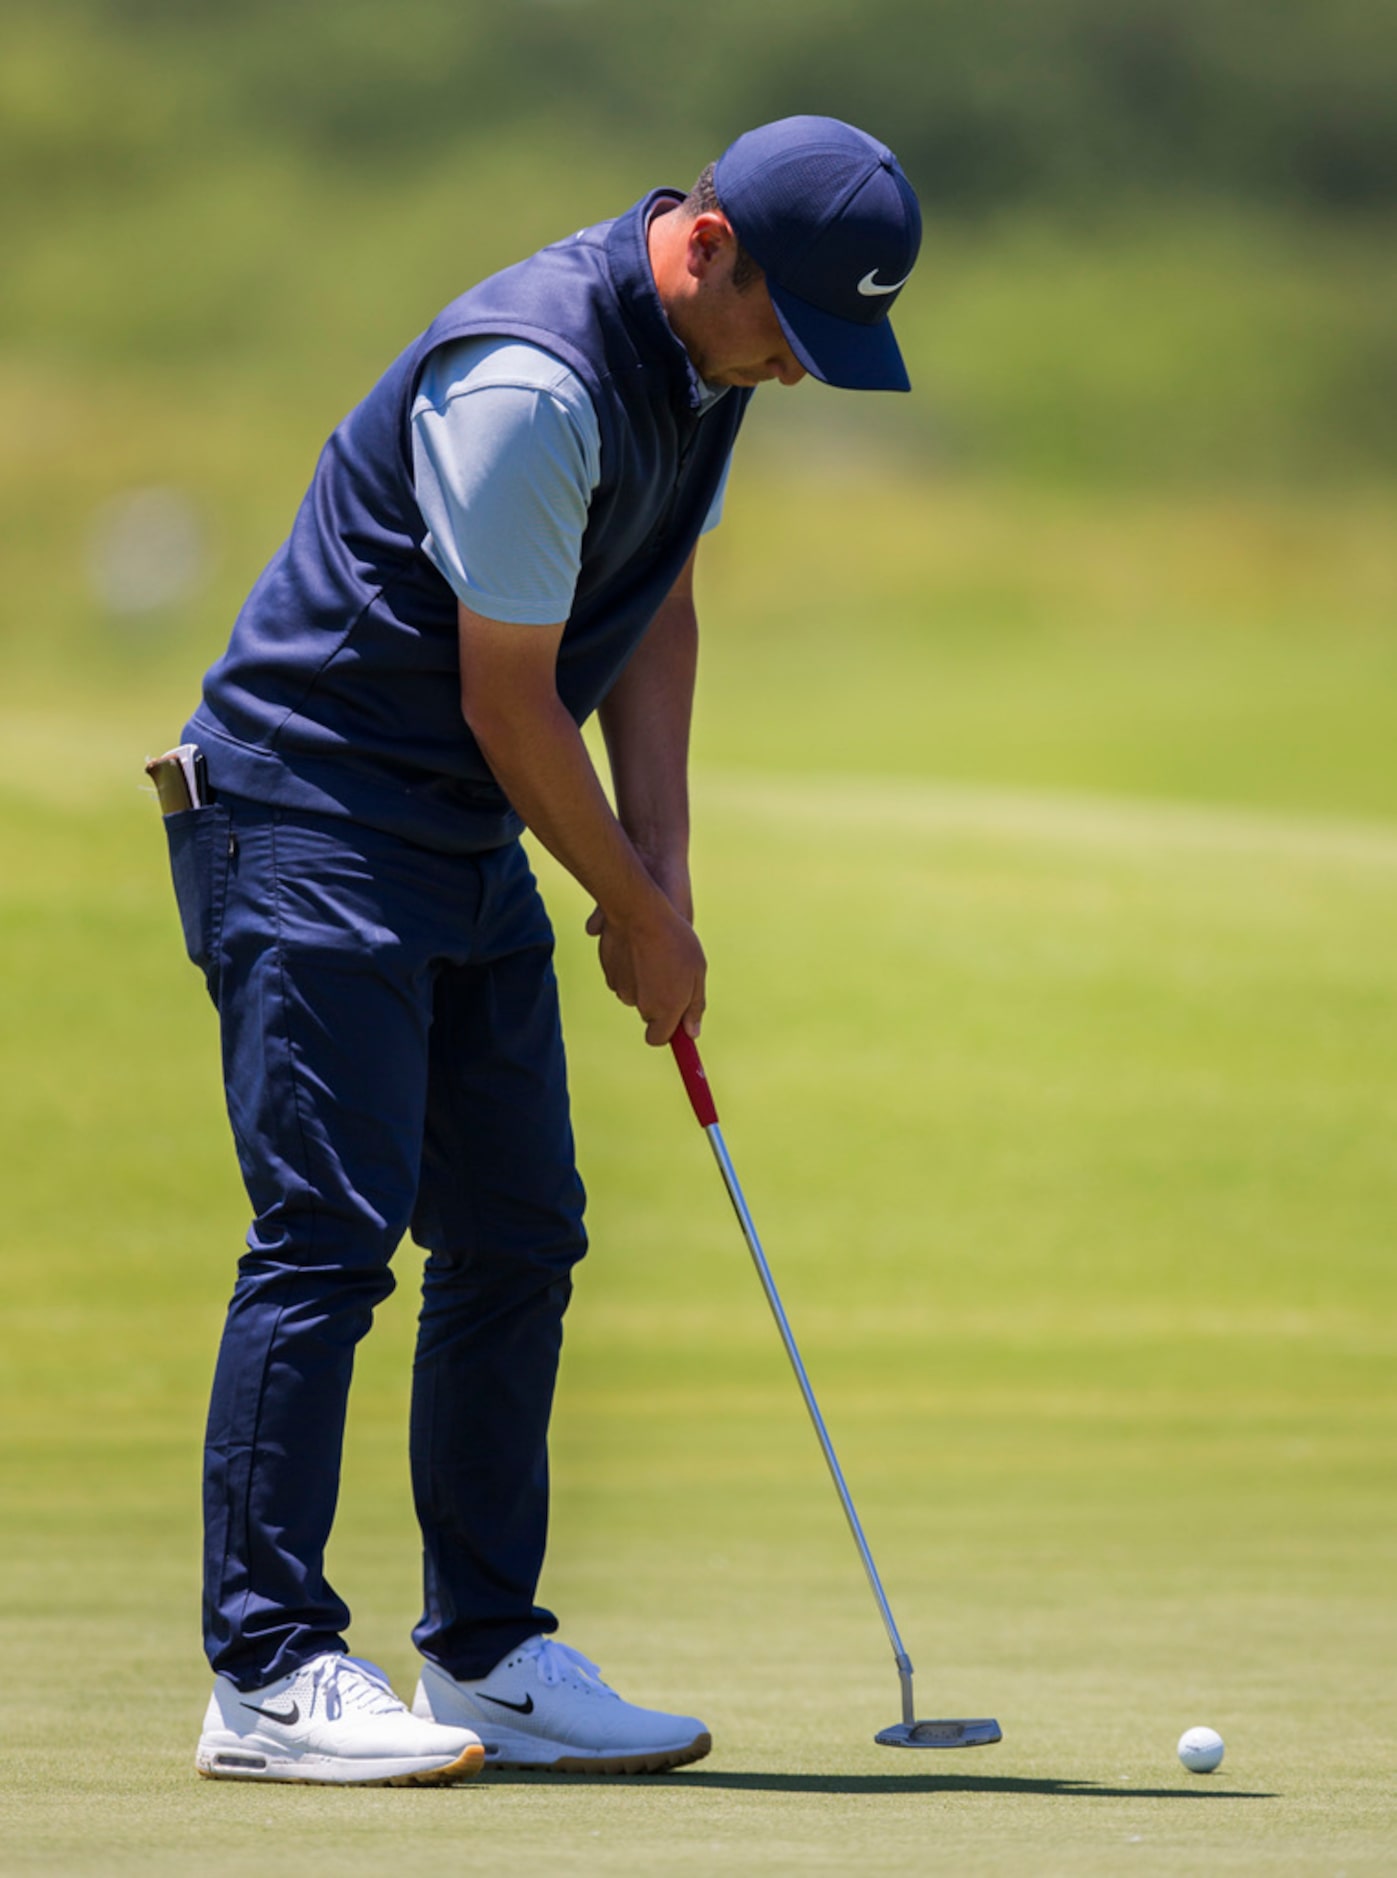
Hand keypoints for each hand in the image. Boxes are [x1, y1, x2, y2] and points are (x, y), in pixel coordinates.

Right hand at [585, 895, 705, 1044]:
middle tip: (672, 973)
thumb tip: (691, 1034)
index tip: (675, 1022)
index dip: (666, 1031)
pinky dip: (629, 968)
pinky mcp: (610, 973)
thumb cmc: (676, 940)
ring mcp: (622, 989)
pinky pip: (622, 978)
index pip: (658, 1039)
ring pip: (635, 995)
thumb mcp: (697, 972)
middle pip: (649, 1014)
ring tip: (657, 954)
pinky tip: (640, 948)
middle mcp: (641, 1005)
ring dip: (644, 982)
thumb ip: (694, 1006)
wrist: (639, 912)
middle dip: (659, 1001)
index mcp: (665, 1009)